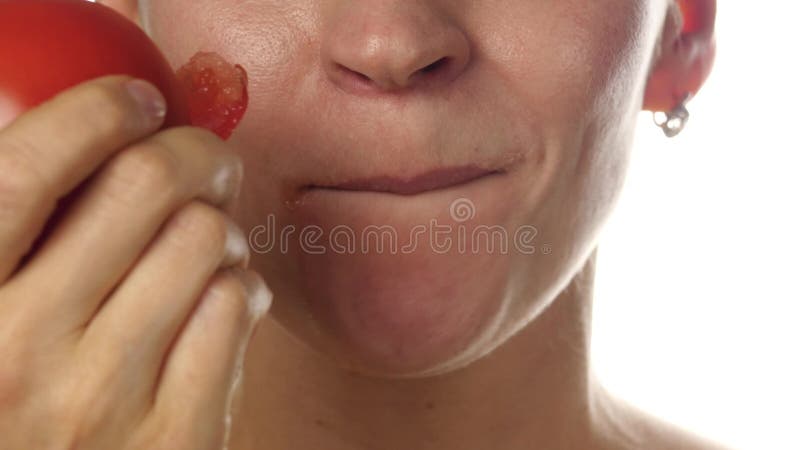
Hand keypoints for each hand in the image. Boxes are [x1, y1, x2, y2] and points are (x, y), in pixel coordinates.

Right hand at [0, 76, 270, 449]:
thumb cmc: (20, 408)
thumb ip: (17, 238)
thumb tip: (96, 146)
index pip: (24, 172)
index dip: (91, 114)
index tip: (136, 100)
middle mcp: (18, 353)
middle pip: (143, 185)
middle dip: (194, 151)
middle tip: (208, 160)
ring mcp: (102, 399)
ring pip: (205, 240)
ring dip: (222, 227)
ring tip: (211, 244)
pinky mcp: (176, 437)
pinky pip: (237, 308)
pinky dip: (242, 288)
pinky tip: (224, 300)